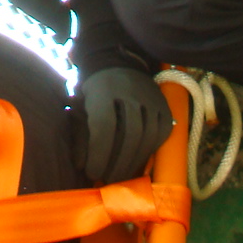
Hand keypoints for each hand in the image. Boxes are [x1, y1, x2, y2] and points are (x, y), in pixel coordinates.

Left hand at [77, 67, 173, 183]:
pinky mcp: (163, 105)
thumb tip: (80, 165)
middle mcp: (130, 91)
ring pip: (148, 135)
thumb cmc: (93, 89)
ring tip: (122, 178)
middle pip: (130, 133)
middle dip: (119, 163)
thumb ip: (78, 134)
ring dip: (135, 162)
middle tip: (108, 181)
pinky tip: (137, 163)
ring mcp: (150, 97)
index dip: (99, 153)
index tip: (92, 173)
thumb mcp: (78, 105)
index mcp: (104, 89)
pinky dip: (150, 152)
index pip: (105, 125)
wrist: (115, 60)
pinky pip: (161, 133)